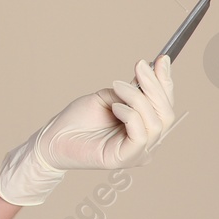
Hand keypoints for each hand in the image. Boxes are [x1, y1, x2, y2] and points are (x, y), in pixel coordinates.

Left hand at [39, 55, 175, 169]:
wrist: (53, 138)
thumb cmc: (78, 120)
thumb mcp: (107, 97)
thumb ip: (129, 91)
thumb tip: (147, 74)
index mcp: (144, 128)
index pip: (165, 105)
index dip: (165, 83)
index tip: (162, 59)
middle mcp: (146, 142)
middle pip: (166, 114)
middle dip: (155, 86)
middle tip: (139, 66)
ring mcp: (138, 153)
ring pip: (156, 123)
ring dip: (138, 98)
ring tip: (117, 85)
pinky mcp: (125, 159)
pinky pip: (140, 136)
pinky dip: (131, 115)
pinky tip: (115, 106)